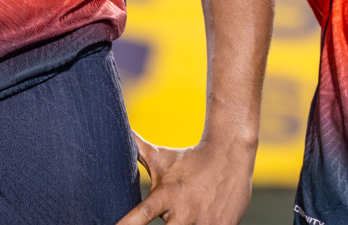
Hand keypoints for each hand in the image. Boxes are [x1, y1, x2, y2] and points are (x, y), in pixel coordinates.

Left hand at [116, 131, 254, 224]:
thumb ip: (137, 149)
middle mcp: (184, 211)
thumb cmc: (189, 159)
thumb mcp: (160, 157)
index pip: (142, 214)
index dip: (127, 224)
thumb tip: (119, 131)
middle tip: (169, 217)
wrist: (229, 153)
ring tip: (187, 215)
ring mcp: (205, 221)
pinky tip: (203, 217)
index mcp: (165, 195)